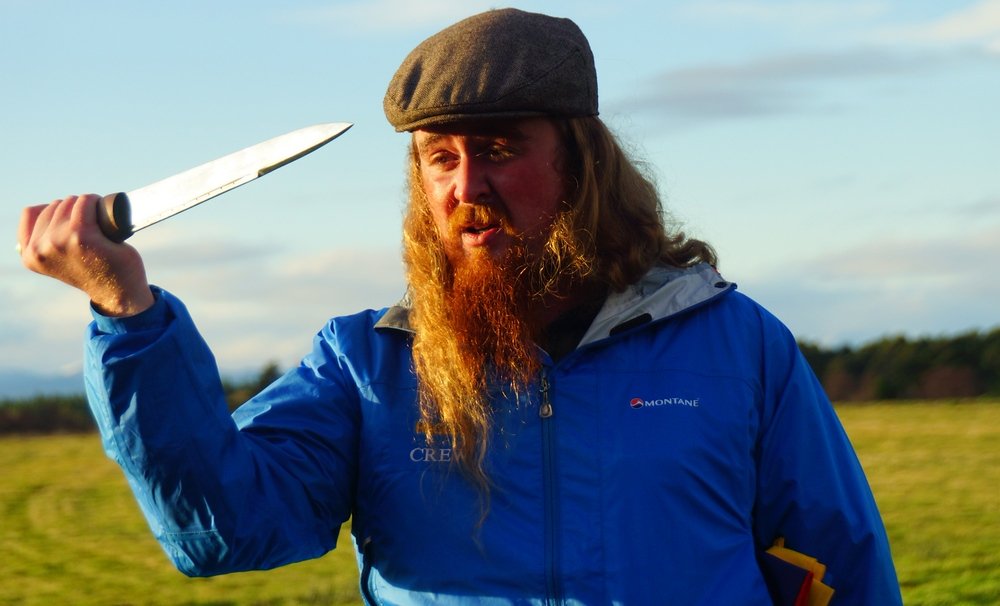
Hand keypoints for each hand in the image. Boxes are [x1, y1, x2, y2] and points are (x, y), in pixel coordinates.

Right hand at [18, 194, 154, 316]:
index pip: (32, 213)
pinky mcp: (83, 236)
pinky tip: (104, 211)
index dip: (55, 213)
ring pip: (70, 202)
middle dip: (73, 210)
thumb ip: (43, 240)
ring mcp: (61, 241)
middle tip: (91, 227)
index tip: (71, 223)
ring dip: (86, 205)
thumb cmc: (92, 271)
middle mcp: (41, 248)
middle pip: (55, 206)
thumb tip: (43, 210)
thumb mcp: (56, 258)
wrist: (118, 293)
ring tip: (98, 223)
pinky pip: (86, 202)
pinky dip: (95, 201)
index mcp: (30, 254)